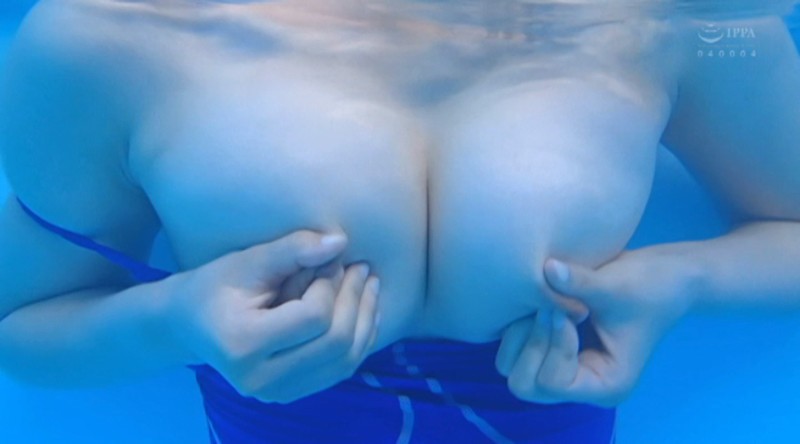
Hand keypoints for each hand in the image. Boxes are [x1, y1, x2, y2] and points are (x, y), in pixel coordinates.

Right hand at [166, 230, 380, 402]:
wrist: (188, 324)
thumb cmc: (215, 286)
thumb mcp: (248, 260)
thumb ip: (292, 249)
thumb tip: (340, 242)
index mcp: (243, 343)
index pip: (313, 318)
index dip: (331, 284)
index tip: (333, 259)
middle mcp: (260, 379)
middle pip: (334, 344)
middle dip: (355, 300)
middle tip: (362, 268)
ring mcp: (276, 394)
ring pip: (344, 362)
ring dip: (364, 319)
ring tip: (370, 285)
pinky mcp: (289, 394)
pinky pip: (339, 370)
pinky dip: (359, 339)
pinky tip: (364, 310)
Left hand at [496, 247, 696, 406]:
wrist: (660, 275)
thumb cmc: (648, 285)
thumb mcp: (617, 285)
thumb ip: (579, 282)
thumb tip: (547, 267)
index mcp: (606, 384)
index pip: (555, 382)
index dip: (554, 345)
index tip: (569, 311)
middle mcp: (581, 385)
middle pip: (525, 385)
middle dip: (532, 344)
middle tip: (551, 308)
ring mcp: (564, 370)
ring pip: (513, 370)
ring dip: (521, 337)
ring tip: (546, 306)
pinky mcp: (551, 352)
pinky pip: (514, 352)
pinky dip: (516, 331)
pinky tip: (539, 305)